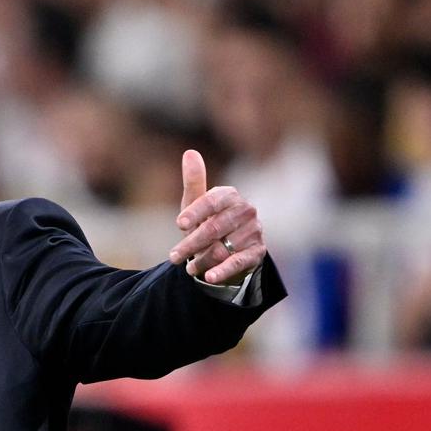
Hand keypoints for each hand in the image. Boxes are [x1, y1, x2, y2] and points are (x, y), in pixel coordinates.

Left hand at [168, 150, 266, 285]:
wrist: (229, 246)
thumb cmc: (208, 220)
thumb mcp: (197, 203)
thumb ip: (194, 181)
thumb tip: (189, 152)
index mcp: (230, 195)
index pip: (212, 201)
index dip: (195, 212)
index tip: (179, 224)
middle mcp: (246, 211)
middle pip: (214, 229)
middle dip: (191, 244)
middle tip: (173, 257)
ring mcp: (254, 232)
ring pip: (223, 248)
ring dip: (203, 260)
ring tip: (189, 268)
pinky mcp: (257, 252)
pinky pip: (239, 262)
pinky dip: (223, 271)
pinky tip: (209, 278)